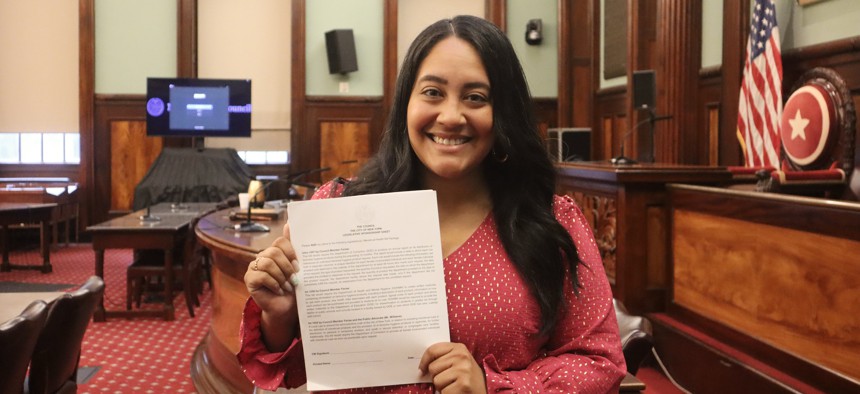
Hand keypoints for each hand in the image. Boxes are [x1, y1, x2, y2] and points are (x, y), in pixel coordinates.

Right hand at [243, 223, 300, 350]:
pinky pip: (262, 275)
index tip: (299, 266)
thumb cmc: (293, 287)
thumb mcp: (297, 267)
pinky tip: (279, 290)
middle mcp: (263, 256)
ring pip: (268, 263)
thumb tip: (289, 223)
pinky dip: (274, 283)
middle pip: (274, 252)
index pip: (280, 242)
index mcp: (275, 251)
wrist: (286, 308)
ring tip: (287, 286)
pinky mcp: (249, 279)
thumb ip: (294, 247)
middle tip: (294, 278)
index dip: (291, 253)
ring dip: (281, 277)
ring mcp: (254, 267)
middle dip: (287, 267)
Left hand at [419, 342, 486, 393]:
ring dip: (442, 387)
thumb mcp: (457, 361)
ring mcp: (464, 370)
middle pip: (433, 367)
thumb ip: (442, 358)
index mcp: (459, 348)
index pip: (432, 350)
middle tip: (448, 380)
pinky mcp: (464, 384)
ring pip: (436, 380)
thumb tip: (421, 368)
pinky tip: (457, 391)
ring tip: (453, 385)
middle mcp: (462, 356)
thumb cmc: (467, 376)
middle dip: (436, 377)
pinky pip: (443, 391)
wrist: (485, 389)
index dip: (424, 361)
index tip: (422, 369)